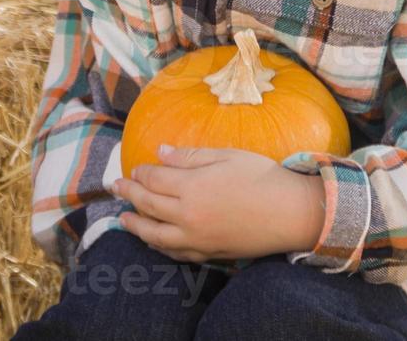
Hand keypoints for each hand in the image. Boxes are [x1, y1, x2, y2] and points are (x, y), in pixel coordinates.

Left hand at [112, 145, 325, 263]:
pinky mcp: (207, 252)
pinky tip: (152, 240)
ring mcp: (196, 237)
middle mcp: (187, 214)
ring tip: (123, 218)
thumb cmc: (262, 177)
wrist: (290, 213)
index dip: (141, 172)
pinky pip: (174, 252)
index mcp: (192, 186)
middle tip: (115, 186)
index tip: (134, 168)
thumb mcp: (226, 156)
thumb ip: (189, 157)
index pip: (154, 178)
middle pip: (148, 204)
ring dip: (135, 224)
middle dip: (129, 193)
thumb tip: (159, 153)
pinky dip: (158, 245)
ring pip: (154, 234)